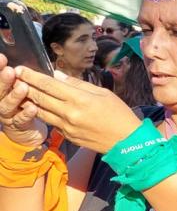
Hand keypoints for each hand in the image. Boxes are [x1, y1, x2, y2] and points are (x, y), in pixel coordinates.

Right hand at [0, 55, 46, 145]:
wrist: (25, 129)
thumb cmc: (24, 102)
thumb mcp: (22, 87)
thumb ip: (23, 76)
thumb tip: (27, 64)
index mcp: (2, 90)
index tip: (2, 57)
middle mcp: (0, 101)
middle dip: (3, 81)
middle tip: (9, 71)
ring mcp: (6, 114)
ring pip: (6, 106)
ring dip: (14, 96)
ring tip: (23, 87)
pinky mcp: (16, 126)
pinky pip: (20, 120)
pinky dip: (25, 113)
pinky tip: (32, 107)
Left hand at [15, 67, 140, 153]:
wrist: (127, 141)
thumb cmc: (119, 113)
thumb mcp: (103, 93)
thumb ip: (78, 84)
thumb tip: (58, 76)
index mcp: (80, 99)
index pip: (50, 85)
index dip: (33, 76)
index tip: (21, 69)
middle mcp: (69, 113)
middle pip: (40, 97)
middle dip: (26, 86)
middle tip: (15, 77)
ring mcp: (66, 127)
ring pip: (41, 111)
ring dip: (29, 101)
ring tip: (21, 91)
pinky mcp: (67, 137)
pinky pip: (51, 122)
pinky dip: (42, 113)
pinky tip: (38, 107)